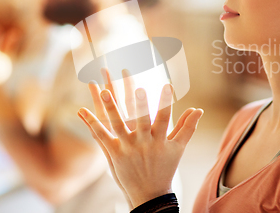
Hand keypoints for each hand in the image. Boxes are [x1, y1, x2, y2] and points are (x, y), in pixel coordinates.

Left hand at [79, 79, 202, 208]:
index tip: (167, 84)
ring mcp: (127, 147)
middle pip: (141, 120)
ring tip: (103, 90)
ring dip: (110, 108)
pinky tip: (81, 110)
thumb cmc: (165, 168)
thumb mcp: (178, 147)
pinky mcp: (113, 153)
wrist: (150, 194)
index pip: (164, 117)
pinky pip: (100, 135)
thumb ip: (187, 127)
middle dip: (140, 104)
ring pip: (117, 124)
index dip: (166, 101)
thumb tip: (198, 109)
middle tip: (138, 87)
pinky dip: (91, 123)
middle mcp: (143, 142)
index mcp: (160, 139)